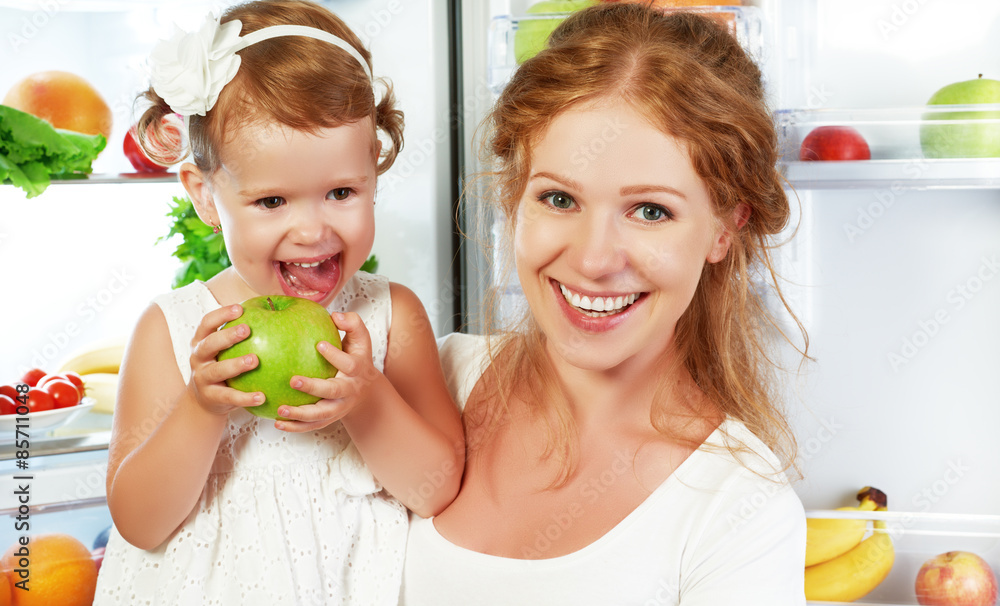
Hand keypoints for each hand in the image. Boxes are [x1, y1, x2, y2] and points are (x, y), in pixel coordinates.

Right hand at [187, 304, 264, 414]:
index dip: (221, 314)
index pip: (207, 323)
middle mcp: (198, 358)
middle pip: (209, 344)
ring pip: (218, 370)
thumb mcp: (223, 350)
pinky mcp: (211, 397)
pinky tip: (262, 397)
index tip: (240, 308)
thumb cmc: (221, 365)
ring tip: (255, 360)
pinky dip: (245, 397)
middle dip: (227, 336)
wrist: (204, 400)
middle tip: (247, 329)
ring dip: (236, 364)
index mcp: (201, 341)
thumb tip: (271, 313)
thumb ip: (239, 336)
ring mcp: (202, 377)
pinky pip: (229, 397)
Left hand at [275, 311, 381, 432]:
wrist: (366, 390)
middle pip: (334, 391)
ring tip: (280, 409)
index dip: (336, 356)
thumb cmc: (356, 356)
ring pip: (321, 414)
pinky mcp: (329, 419)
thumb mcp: (360, 339)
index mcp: (358, 370)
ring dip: (301, 414)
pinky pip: (312, 426)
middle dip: (314, 387)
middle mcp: (350, 390)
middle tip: (293, 381)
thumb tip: (335, 315)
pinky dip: (296, 427)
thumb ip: (352, 323)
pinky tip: (277, 422)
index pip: (350, 364)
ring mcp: (340, 407)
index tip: (319, 345)